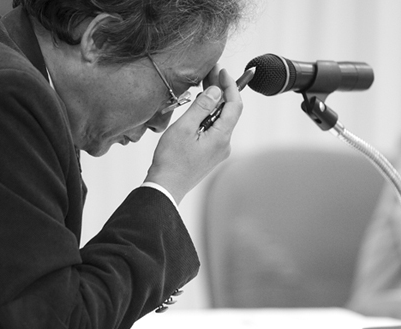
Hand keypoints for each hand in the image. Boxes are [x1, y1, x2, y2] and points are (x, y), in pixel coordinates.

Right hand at [145, 66, 243, 203]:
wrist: (165, 186)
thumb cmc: (171, 160)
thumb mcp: (185, 128)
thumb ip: (202, 107)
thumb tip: (216, 91)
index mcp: (221, 137)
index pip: (235, 105)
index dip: (231, 85)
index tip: (222, 71)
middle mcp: (224, 144)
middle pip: (229, 111)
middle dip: (222, 90)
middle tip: (211, 73)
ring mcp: (218, 150)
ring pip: (221, 120)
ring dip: (215, 102)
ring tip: (204, 86)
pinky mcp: (210, 154)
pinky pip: (215, 129)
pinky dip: (209, 115)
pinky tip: (199, 108)